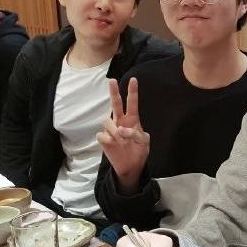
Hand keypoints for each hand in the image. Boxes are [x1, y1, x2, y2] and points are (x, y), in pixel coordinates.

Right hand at [96, 78, 149, 194]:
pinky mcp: (104, 139)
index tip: (133, 79)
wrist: (131, 166)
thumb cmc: (139, 151)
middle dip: (114, 92)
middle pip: (116, 104)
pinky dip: (109, 140)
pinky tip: (114, 145)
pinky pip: (102, 135)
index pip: (132, 103)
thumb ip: (135, 133)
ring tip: (121, 139)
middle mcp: (121, 122)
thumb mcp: (144, 142)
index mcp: (133, 120)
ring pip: (107, 121)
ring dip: (114, 129)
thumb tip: (120, 129)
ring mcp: (111, 130)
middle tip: (112, 80)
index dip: (132, 92)